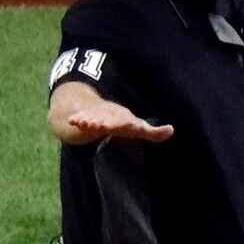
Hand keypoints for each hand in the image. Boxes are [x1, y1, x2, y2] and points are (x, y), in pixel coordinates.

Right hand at [52, 96, 173, 144]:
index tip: (118, 126)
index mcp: (124, 119)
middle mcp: (110, 115)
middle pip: (106, 119)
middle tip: (98, 125)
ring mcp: (97, 115)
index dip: (121, 123)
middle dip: (102, 122)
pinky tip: (72, 121)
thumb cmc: (125, 124)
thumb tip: (171, 130)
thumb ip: (154, 133)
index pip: (124, 122)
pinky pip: (80, 117)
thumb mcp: (140, 128)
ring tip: (82, 123)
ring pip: (92, 117)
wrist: (103, 111)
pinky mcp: (85, 116)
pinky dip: (76, 119)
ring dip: (88, 120)